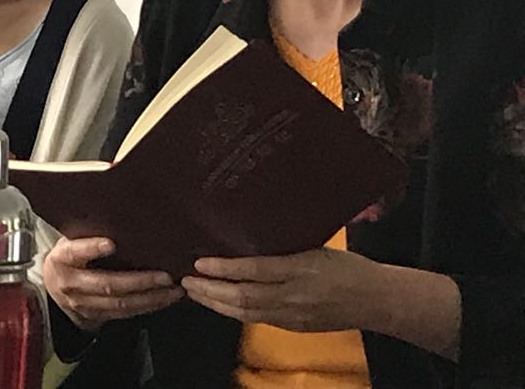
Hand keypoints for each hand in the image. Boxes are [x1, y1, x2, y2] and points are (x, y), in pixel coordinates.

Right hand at [42, 237, 184, 331]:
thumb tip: (117, 213)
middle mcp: (72, 283)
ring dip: (151, 298)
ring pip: (121, 303)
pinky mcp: (98, 316)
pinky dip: (149, 306)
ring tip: (174, 289)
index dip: (91, 248)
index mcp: (62, 259)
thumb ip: (86, 233)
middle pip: (107, 284)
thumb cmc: (68, 256)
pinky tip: (165, 298)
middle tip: (164, 276)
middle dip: (139, 281)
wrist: (53, 288)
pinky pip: (127, 314)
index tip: (110, 243)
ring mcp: (85, 303)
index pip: (75, 252)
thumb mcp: (68, 241)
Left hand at [182, 248, 385, 331]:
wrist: (376, 301)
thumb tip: (245, 235)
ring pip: (247, 313)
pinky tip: (219, 303)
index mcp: (301, 269)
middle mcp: (295, 295)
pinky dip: (233, 312)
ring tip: (194, 292)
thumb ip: (284, 246)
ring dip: (216, 303)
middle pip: (245, 297)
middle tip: (185, 280)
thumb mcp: (315, 246)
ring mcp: (294, 315)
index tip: (200, 262)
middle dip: (211, 290)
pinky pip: (257, 320)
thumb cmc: (347, 266)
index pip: (255, 270)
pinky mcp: (294, 327)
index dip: (225, 268)